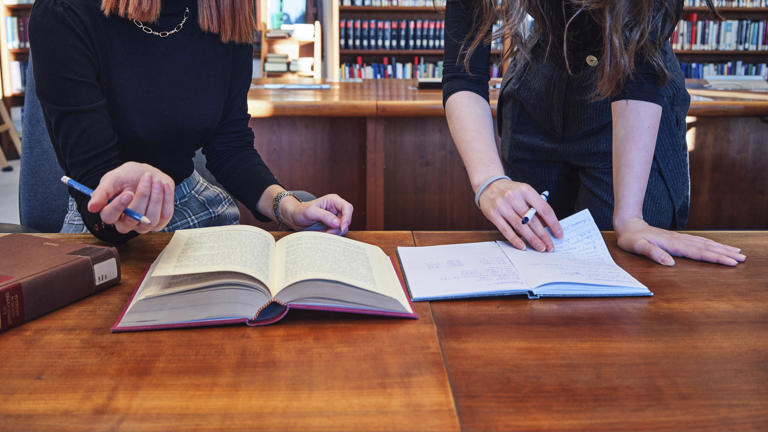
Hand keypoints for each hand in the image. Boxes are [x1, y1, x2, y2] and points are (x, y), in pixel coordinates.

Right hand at [87, 162, 174, 233]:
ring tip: (156, 180)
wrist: (147, 174)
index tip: (128, 193)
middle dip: (142, 197)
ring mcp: (143, 225)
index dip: (118, 207)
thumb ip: (101, 192)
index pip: (109, 217)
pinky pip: (165, 216)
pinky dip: (166, 199)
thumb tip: (92, 207)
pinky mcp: (159, 222)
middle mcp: (126, 223)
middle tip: (147, 177)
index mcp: (110, 213)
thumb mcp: (112, 179)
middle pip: (132, 220)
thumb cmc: (127, 177)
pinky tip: (164, 185)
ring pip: (150, 220)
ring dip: (155, 198)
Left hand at [280, 193, 352, 234]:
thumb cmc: (301, 211)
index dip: (347, 217)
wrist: (294, 219)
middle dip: (340, 227)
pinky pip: (337, 232)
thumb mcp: (311, 212)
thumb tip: (338, 223)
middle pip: (347, 219)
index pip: (347, 207)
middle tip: (329, 232)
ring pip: (343, 227)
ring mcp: (335, 218)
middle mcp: (336, 208)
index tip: (342, 227)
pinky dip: (332, 235)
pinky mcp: (332, 226)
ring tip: (324, 233)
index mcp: (333, 200)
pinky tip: (324, 234)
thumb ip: (325, 216)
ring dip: (335, 232)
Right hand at [477, 179, 562, 251]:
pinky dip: (515, 239)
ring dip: (532, 239)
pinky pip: (506, 230)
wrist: (488, 185)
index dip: (553, 223)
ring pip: (520, 226)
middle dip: (543, 235)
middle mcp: (514, 197)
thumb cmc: (510, 191)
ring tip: (540, 248)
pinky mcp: (493, 214)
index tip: (558, 234)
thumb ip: (535, 207)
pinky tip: (522, 246)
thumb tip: (547, 226)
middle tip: (550, 246)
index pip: (544, 209)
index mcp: (526, 190)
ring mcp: (502, 206)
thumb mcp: (525, 193)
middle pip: (532, 220)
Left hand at [614, 217, 745, 265]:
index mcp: (672, 244)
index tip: (731, 263)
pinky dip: (711, 244)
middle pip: (706, 247)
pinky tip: (717, 246)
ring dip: (721, 248)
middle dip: (725, 253)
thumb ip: (653, 254)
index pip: (698, 253)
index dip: (716, 258)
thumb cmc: (631, 238)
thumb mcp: (637, 247)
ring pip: (705, 243)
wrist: (628, 224)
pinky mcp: (677, 238)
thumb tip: (669, 263)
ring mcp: (679, 238)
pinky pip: (699, 241)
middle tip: (742, 258)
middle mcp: (679, 240)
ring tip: (737, 252)